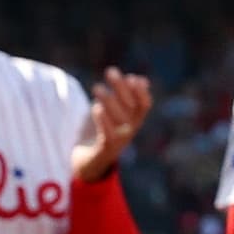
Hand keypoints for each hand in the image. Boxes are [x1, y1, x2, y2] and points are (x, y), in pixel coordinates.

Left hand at [69, 67, 153, 181]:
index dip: (141, 92)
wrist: (88, 162)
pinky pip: (108, 137)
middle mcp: (130, 131)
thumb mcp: (114, 111)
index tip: (132, 77)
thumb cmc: (102, 131)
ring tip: (97, 87)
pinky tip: (97, 108)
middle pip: (131, 108)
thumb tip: (142, 80)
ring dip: (109, 101)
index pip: (145, 105)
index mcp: (134, 120)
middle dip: (122, 88)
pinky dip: (104, 122)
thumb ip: (125, 96)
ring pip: (119, 121)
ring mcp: (118, 142)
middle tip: (110, 71)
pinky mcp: (104, 151)